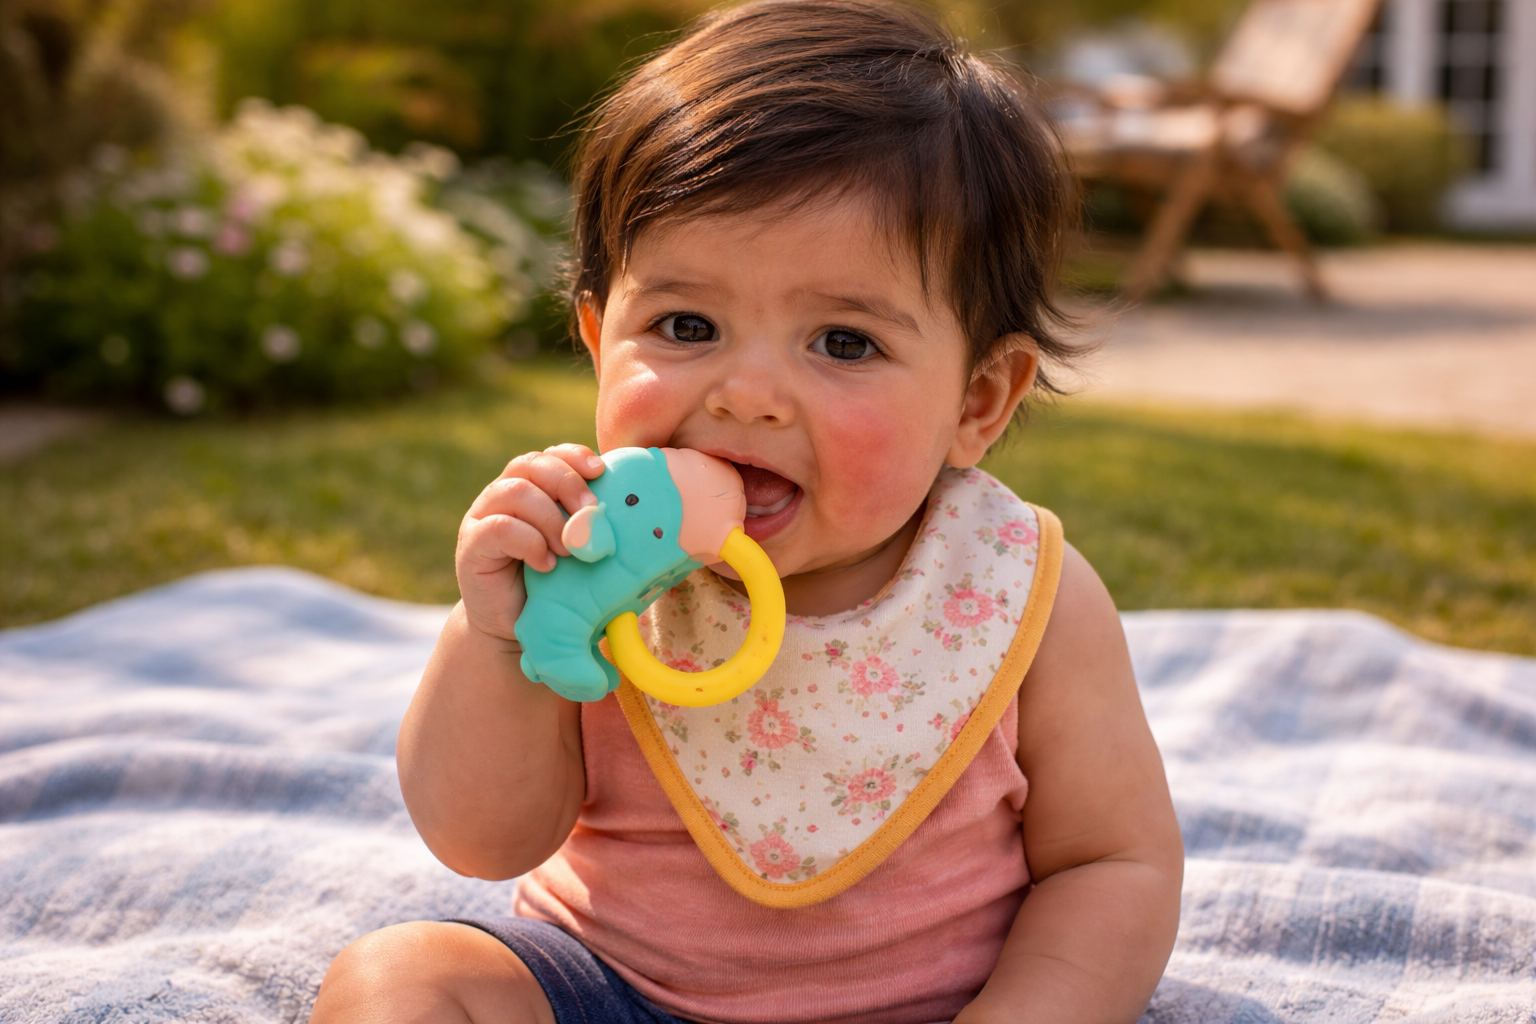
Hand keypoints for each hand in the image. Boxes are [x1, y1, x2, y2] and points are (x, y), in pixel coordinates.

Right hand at [456, 444, 605, 643]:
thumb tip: (635, 509)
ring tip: (568, 550)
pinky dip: (530, 542)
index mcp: (531, 488)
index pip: (550, 455)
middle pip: (532, 465)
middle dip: (567, 483)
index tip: (600, 471)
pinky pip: (499, 527)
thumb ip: (592, 526)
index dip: (574, 456)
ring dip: (550, 517)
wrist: (514, 627)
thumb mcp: (577, 550)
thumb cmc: (553, 585)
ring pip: (515, 492)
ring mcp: (483, 517)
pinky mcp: (471, 544)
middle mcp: (503, 495)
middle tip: (591, 511)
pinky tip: (547, 565)